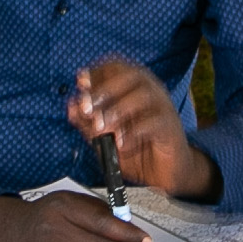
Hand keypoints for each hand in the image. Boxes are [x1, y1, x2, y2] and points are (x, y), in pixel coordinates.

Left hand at [67, 57, 218, 198]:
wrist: (164, 174)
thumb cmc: (137, 149)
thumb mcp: (104, 136)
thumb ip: (88, 122)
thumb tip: (72, 107)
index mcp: (133, 88)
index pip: (116, 67)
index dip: (97, 72)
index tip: (81, 82)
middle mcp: (150, 92)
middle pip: (130, 76)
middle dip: (104, 90)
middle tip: (87, 109)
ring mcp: (163, 108)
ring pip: (143, 96)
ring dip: (118, 110)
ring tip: (102, 128)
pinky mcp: (170, 128)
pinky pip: (155, 122)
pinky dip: (134, 132)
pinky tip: (121, 144)